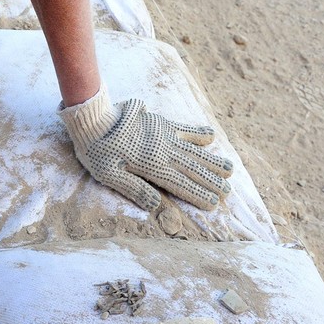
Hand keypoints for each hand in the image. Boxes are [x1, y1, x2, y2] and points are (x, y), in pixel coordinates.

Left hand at [59, 84, 233, 210]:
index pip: (182, 185)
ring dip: (212, 160)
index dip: (199, 194)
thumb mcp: (109, 176)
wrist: (93, 118)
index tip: (214, 204)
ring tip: (229, 169)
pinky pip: (185, 129)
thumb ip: (134, 189)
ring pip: (195, 151)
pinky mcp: (160, 123)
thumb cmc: (97, 150)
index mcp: (152, 167)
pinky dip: (199, 133)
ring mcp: (164, 135)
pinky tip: (211, 137)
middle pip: (193, 169)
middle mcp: (164, 151)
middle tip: (228, 192)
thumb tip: (157, 206)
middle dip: (212, 181)